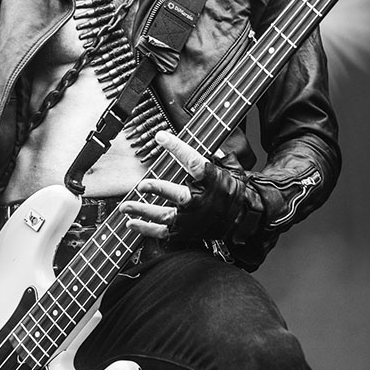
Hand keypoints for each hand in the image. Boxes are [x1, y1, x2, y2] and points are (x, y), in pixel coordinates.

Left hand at [121, 131, 261, 242]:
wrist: (244, 219)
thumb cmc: (234, 192)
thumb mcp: (231, 169)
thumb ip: (216, 156)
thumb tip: (205, 141)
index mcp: (213, 181)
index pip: (194, 162)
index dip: (177, 148)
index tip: (161, 137)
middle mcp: (201, 201)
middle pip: (179, 196)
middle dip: (159, 190)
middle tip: (142, 184)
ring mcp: (192, 219)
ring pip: (165, 217)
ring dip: (144, 211)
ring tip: (125, 206)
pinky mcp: (186, 232)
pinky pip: (163, 232)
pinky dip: (145, 229)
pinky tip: (131, 223)